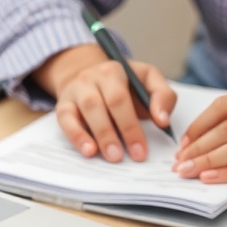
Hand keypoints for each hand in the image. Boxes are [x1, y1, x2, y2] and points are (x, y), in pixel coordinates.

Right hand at [33, 44, 176, 161]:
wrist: (88, 76)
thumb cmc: (123, 85)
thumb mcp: (147, 80)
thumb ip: (163, 96)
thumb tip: (163, 120)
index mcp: (116, 70)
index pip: (125, 96)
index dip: (134, 124)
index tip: (143, 149)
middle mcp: (93, 77)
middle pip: (108, 102)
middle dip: (124, 130)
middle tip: (135, 156)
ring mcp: (76, 90)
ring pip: (88, 109)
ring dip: (102, 134)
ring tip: (113, 156)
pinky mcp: (63, 105)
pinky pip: (65, 119)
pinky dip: (77, 136)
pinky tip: (89, 151)